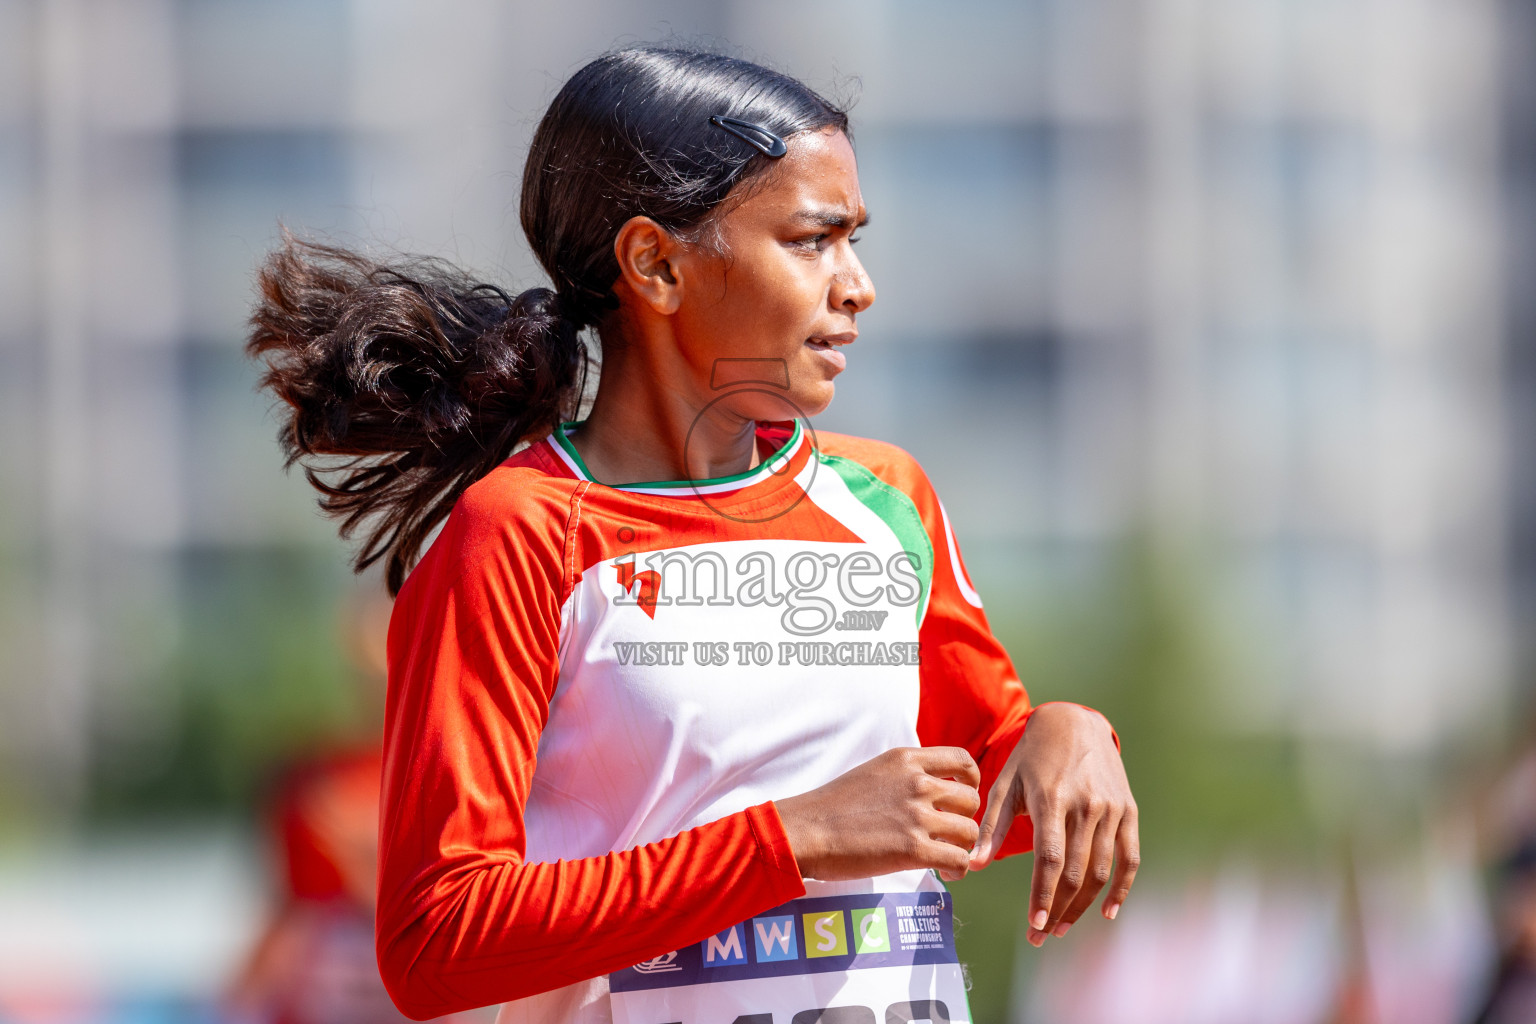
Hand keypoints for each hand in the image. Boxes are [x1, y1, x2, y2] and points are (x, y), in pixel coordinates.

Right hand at [776, 747, 981, 881]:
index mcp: (906, 760)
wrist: (807, 830)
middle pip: (970, 800)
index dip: (970, 781)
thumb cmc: (832, 806)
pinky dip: (958, 869)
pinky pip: (958, 859)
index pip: (962, 760)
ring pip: (969, 831)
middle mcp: (917, 783)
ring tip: (948, 856)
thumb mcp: (873, 772)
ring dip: (962, 847)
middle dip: (964, 819)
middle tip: (949, 835)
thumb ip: (904, 775)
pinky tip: (946, 873)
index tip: (960, 797)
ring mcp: (917, 815)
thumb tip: (928, 787)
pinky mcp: (913, 849)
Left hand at [968, 703, 1137, 945]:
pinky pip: (1130, 858)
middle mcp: (1086, 806)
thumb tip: (973, 864)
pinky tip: (1107, 912)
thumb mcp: (1006, 783)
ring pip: (1101, 871)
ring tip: (1062, 926)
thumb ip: (991, 826)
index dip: (1043, 895)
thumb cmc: (1032, 757)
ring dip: (1083, 906)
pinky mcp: (1129, 811)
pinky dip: (1122, 889)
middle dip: (1058, 910)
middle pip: (1076, 872)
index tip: (1033, 925)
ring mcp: (1112, 809)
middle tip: (1042, 935)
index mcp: (1052, 799)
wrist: (1075, 722)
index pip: (1050, 859)